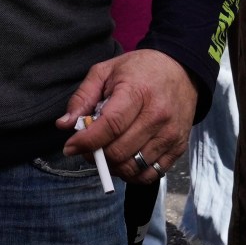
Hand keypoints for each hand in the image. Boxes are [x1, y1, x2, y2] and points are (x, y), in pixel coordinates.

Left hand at [60, 49, 193, 183]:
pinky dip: (133, 174)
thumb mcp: (106, 72)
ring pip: (133, 167)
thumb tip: (64, 125)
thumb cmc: (140, 70)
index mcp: (138, 92)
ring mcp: (170, 134)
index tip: (70, 146)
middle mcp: (157, 116)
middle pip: (119, 151)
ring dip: (113, 166)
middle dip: (96, 155)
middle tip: (89, 148)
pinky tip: (125, 160)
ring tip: (107, 152)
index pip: (110, 126)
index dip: (86, 141)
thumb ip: (82, 97)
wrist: (181, 70)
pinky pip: (151, 174)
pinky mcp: (178, 147)